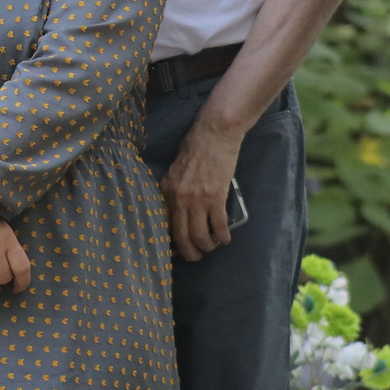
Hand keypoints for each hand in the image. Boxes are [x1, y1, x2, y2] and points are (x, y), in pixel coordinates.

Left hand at [160, 119, 244, 261]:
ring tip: (213, 246)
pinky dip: (223, 237)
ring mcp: (197, 200)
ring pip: (201, 237)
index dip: (171, 243)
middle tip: (197, 256)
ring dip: (208, 246)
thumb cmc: (195, 148)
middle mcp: (178, 199)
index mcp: (166, 191)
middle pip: (182, 237)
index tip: (176, 252)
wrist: (214, 133)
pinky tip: (225, 238)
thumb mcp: (175, 170)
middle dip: (190, 253)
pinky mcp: (216, 198)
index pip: (164, 225)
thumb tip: (176, 211)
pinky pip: (219, 227)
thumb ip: (173, 190)